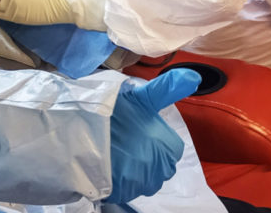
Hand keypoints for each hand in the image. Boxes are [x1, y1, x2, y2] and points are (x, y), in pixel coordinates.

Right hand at [106, 68, 201, 203]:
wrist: (77, 132)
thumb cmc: (112, 113)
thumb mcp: (141, 96)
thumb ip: (167, 90)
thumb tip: (193, 77)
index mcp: (169, 147)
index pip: (171, 149)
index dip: (155, 138)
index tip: (139, 130)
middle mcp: (160, 169)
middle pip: (159, 165)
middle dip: (146, 156)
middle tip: (125, 140)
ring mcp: (141, 184)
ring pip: (144, 179)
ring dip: (134, 169)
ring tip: (115, 152)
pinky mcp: (122, 193)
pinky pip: (127, 188)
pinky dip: (119, 180)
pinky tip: (108, 164)